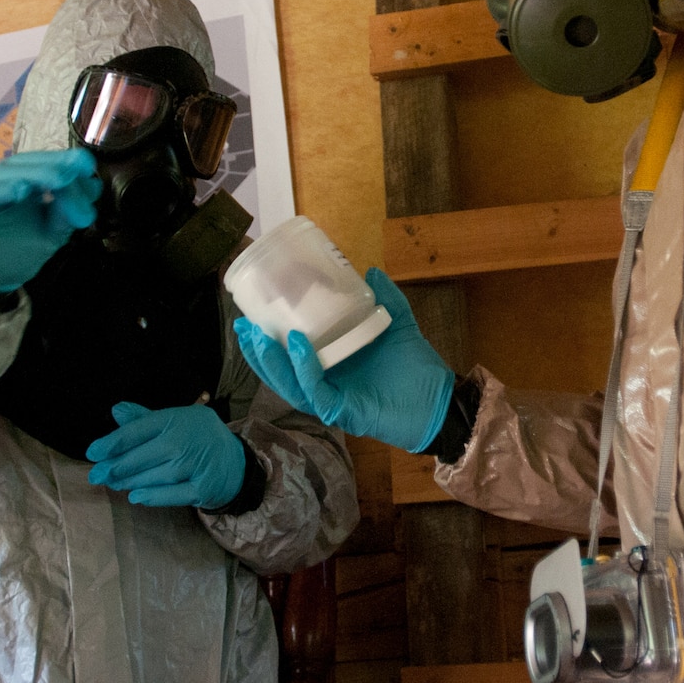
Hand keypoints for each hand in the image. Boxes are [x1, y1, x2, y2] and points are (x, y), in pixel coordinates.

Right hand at [0, 149, 100, 293]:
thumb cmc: (20, 250)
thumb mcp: (52, 231)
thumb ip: (69, 211)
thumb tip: (93, 186)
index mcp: (21, 180)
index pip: (43, 164)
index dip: (65, 161)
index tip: (88, 165)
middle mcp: (0, 180)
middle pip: (25, 165)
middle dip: (52, 166)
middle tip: (74, 172)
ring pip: (5, 175)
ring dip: (34, 175)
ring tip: (58, 179)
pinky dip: (1, 191)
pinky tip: (22, 191)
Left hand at [87, 402, 249, 508]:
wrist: (237, 462)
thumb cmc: (198, 438)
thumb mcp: (176, 420)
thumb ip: (145, 419)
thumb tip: (116, 410)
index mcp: (176, 419)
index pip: (138, 430)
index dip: (112, 442)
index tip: (93, 452)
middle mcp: (186, 441)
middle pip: (143, 455)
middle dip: (116, 466)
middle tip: (97, 475)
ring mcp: (196, 465)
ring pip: (156, 475)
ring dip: (130, 481)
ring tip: (113, 484)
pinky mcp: (203, 488)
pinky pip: (174, 494)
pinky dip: (154, 496)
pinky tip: (136, 496)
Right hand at [234, 269, 454, 453]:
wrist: (441, 400)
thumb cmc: (416, 369)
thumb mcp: (396, 325)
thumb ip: (386, 299)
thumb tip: (369, 270)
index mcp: (331, 367)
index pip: (289, 357)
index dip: (266, 341)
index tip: (250, 315)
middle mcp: (326, 385)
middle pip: (280, 373)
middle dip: (257, 353)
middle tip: (242, 327)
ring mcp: (332, 400)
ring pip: (290, 385)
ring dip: (272, 361)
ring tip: (259, 336)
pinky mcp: (344, 411)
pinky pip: (317, 392)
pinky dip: (304, 369)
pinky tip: (297, 346)